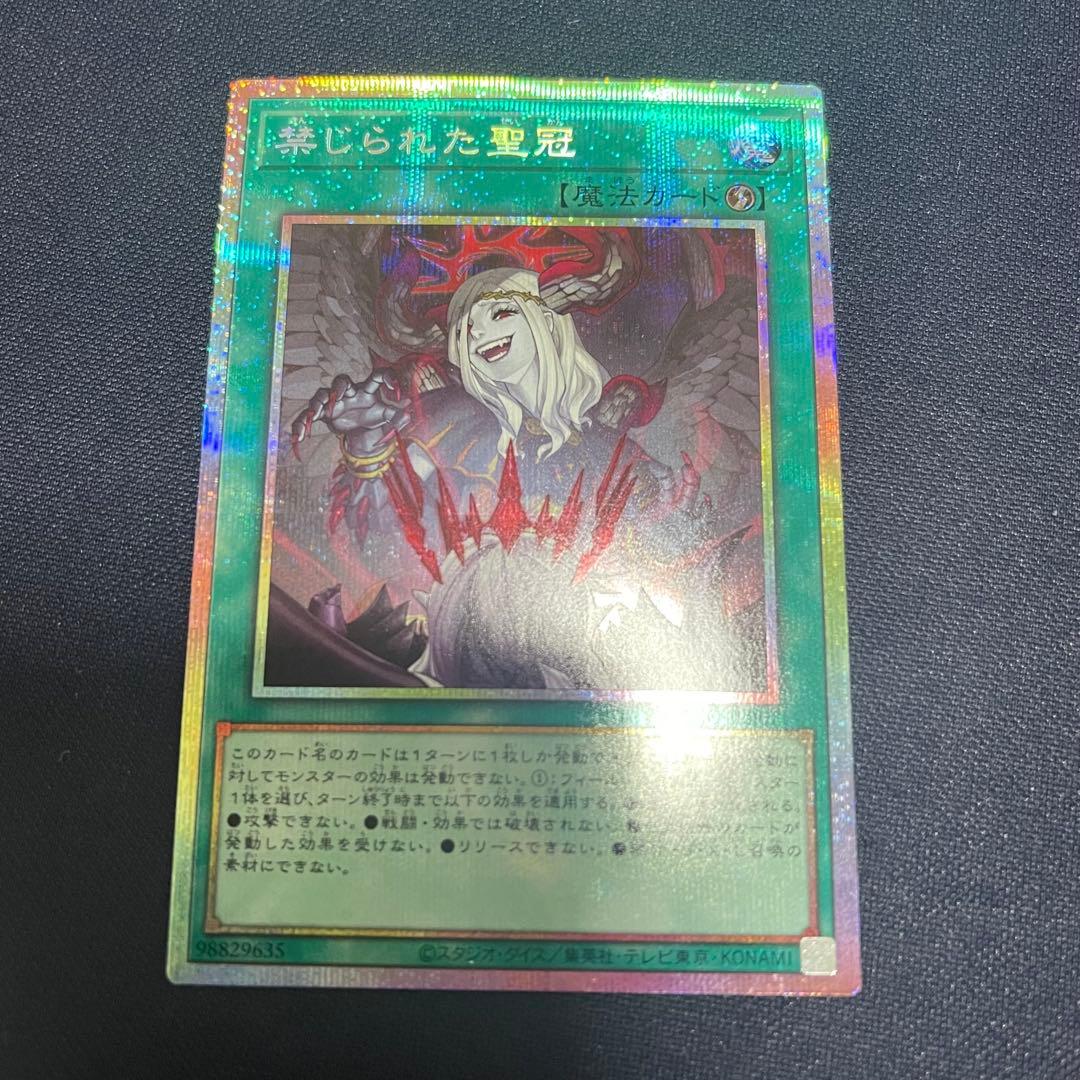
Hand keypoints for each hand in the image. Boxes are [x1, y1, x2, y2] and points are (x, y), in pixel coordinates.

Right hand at [291, 372, 410, 458]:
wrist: (361, 434)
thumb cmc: (375, 419)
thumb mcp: (388, 419)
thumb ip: (398, 417)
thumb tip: (408, 413)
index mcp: (368, 391)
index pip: (377, 376)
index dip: (387, 377)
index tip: (395, 387)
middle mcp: (350, 393)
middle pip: (342, 380)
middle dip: (339, 387)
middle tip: (338, 396)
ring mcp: (334, 403)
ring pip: (321, 394)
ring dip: (318, 403)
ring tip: (315, 415)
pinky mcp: (323, 414)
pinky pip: (307, 416)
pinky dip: (300, 425)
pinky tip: (298, 438)